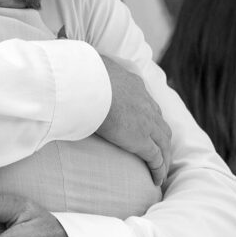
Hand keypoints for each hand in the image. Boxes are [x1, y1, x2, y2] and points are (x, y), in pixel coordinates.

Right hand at [96, 57, 170, 185]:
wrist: (90, 85)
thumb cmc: (84, 75)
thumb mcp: (89, 65)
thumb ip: (88, 67)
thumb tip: (71, 57)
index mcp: (134, 85)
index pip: (147, 102)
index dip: (150, 116)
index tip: (147, 125)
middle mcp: (145, 104)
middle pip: (161, 124)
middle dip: (162, 138)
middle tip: (161, 150)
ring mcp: (146, 123)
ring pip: (163, 144)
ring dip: (164, 156)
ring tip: (161, 169)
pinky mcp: (141, 140)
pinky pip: (156, 159)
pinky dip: (159, 169)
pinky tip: (157, 179)